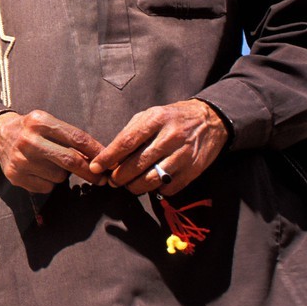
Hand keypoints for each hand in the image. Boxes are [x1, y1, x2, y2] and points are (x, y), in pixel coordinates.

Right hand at [0, 109, 105, 192]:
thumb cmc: (31, 130)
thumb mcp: (48, 124)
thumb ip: (70, 138)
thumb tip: (97, 158)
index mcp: (39, 122)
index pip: (76, 138)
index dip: (96, 151)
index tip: (108, 159)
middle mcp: (28, 140)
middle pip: (70, 160)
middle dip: (90, 171)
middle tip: (102, 178)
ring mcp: (21, 160)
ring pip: (59, 176)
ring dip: (63, 174)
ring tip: (51, 164)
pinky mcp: (16, 176)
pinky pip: (47, 187)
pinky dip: (50, 182)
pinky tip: (40, 171)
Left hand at [88, 99, 228, 195]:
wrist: (209, 120)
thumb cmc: (171, 118)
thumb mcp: (150, 115)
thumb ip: (130, 133)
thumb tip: (110, 156)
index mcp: (156, 119)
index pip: (126, 141)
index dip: (109, 157)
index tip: (96, 166)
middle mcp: (170, 136)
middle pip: (137, 164)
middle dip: (119, 176)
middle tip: (112, 180)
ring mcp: (183, 154)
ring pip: (152, 179)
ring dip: (135, 187)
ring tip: (129, 185)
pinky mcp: (194, 169)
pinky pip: (169, 188)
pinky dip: (157, 190)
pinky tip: (153, 183)